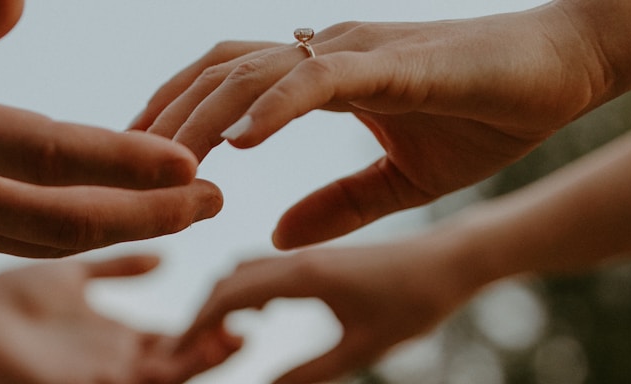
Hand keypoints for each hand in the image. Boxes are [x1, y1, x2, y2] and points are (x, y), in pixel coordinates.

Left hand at [0, 255, 241, 383]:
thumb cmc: (12, 295)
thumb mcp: (75, 274)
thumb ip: (117, 267)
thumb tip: (163, 257)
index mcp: (118, 337)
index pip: (179, 339)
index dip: (212, 325)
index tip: (243, 301)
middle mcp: (111, 362)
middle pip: (176, 364)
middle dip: (212, 352)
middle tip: (243, 329)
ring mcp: (89, 377)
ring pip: (153, 380)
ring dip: (188, 367)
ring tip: (219, 344)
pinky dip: (137, 383)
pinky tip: (157, 367)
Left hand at [130, 4, 608, 248]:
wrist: (565, 72)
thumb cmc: (487, 114)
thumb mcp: (399, 181)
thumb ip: (337, 205)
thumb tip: (276, 233)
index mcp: (322, 76)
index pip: (227, 80)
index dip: (178, 114)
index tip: (142, 159)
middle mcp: (326, 53)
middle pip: (220, 71)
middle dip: (168, 117)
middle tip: (128, 167)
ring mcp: (354, 52)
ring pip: (252, 72)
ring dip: (202, 118)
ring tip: (169, 166)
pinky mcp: (389, 62)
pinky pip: (315, 78)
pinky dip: (271, 108)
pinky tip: (239, 145)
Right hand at [176, 241, 482, 383]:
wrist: (452, 259)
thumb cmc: (416, 302)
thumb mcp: (364, 347)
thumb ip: (312, 371)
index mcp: (303, 275)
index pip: (228, 295)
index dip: (197, 325)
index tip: (178, 354)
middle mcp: (297, 259)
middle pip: (227, 281)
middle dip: (202, 316)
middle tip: (189, 353)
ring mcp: (306, 255)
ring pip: (243, 272)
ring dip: (223, 302)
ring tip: (219, 339)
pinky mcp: (317, 258)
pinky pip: (264, 269)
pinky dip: (247, 291)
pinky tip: (261, 316)